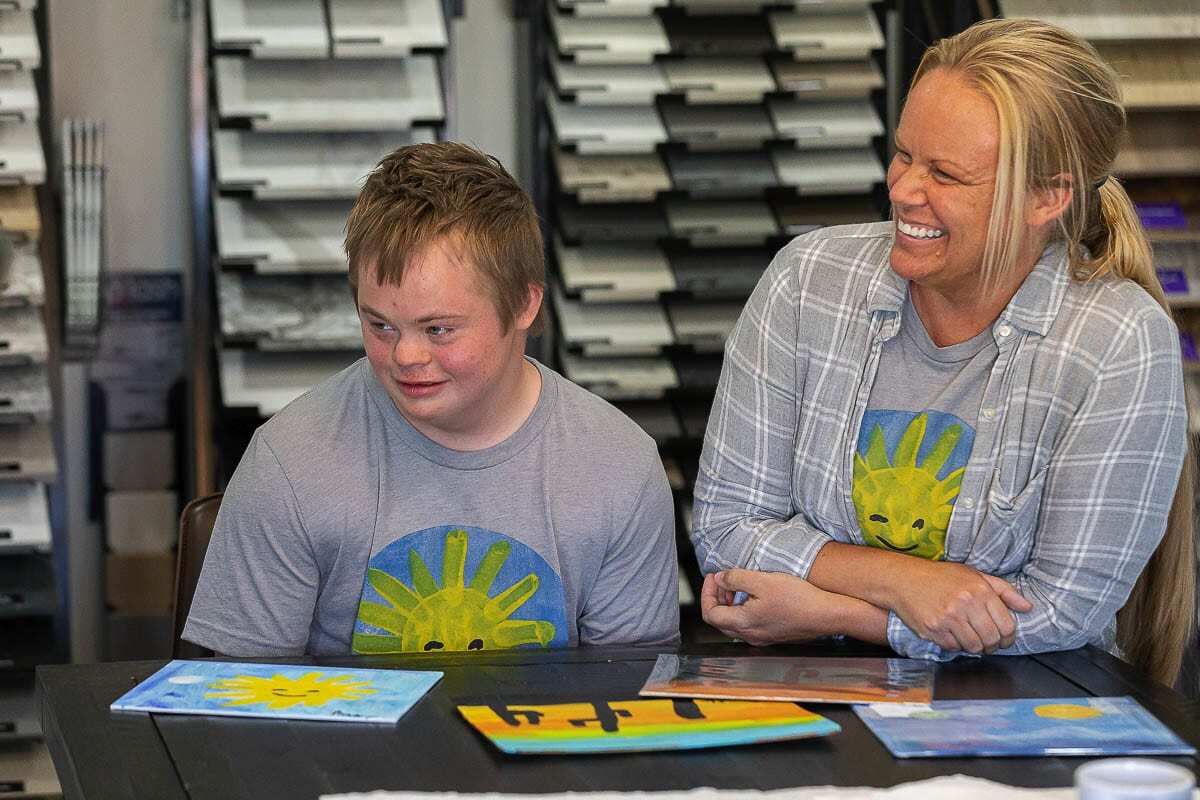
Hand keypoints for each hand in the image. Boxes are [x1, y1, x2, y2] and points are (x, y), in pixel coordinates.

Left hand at [700, 569, 849, 645]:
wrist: (827, 615)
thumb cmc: (798, 599)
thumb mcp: (762, 581)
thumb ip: (736, 579)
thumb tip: (719, 579)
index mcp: (743, 623)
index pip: (710, 613)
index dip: (706, 593)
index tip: (714, 577)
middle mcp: (750, 635)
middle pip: (719, 620)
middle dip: (716, 598)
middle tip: (722, 580)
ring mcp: (761, 637)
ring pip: (733, 623)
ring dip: (730, 604)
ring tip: (738, 586)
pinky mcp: (772, 634)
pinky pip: (748, 624)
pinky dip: (743, 609)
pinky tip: (755, 595)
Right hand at [888, 561, 1032, 653]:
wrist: (903, 579)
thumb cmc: (940, 576)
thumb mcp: (974, 575)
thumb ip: (1004, 591)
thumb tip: (1027, 607)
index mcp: (980, 590)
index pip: (1006, 625)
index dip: (1009, 637)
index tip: (1004, 639)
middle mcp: (966, 604)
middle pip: (992, 639)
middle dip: (993, 645)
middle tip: (988, 642)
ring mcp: (948, 618)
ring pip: (973, 646)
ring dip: (975, 646)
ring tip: (970, 638)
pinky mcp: (934, 629)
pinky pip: (953, 647)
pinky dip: (956, 645)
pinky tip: (952, 634)